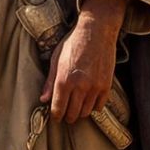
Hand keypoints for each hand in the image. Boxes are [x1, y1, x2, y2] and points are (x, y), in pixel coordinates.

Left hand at [39, 0, 125, 124]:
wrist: (95, 32)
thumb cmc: (72, 43)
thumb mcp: (55, 59)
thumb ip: (50, 82)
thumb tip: (43, 99)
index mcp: (63, 80)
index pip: (58, 108)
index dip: (56, 116)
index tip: (55, 117)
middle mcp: (79, 86)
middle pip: (72, 114)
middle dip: (67, 117)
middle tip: (65, 115)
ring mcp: (94, 87)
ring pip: (86, 112)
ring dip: (80, 113)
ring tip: (76, 108)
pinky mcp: (106, 86)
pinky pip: (99, 106)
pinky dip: (93, 107)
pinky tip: (88, 101)